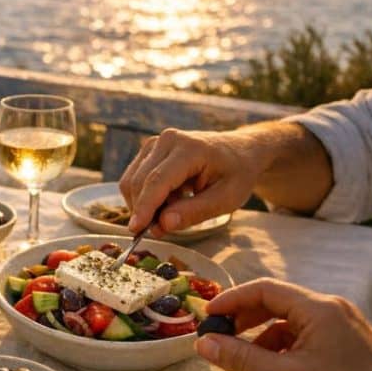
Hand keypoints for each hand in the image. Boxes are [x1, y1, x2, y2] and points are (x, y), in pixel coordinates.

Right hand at [118, 128, 270, 235]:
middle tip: (162, 229)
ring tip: (174, 209)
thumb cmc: (237, 175)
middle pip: (140, 181)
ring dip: (144, 204)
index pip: (157, 180)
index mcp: (191, 149)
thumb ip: (194, 212)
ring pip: (132, 181)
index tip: (136, 230)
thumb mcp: (226, 199)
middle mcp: (167, 140)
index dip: (144, 207)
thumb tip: (162, 224)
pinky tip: (168, 199)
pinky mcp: (148, 149)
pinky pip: (134, 178)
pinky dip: (145, 196)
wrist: (240, 151)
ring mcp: (155, 142)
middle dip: (144, 210)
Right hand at [195, 278, 371, 370]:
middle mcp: (332, 314)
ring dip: (259, 346)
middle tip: (218, 340)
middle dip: (244, 324)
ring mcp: (341, 334)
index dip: (231, 300)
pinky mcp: (344, 355)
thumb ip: (239, 357)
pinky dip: (279, 358)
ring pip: (288, 329)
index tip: (207, 317)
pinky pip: (303, 346)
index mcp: (319, 309)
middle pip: (276, 306)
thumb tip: (202, 343)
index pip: (265, 290)